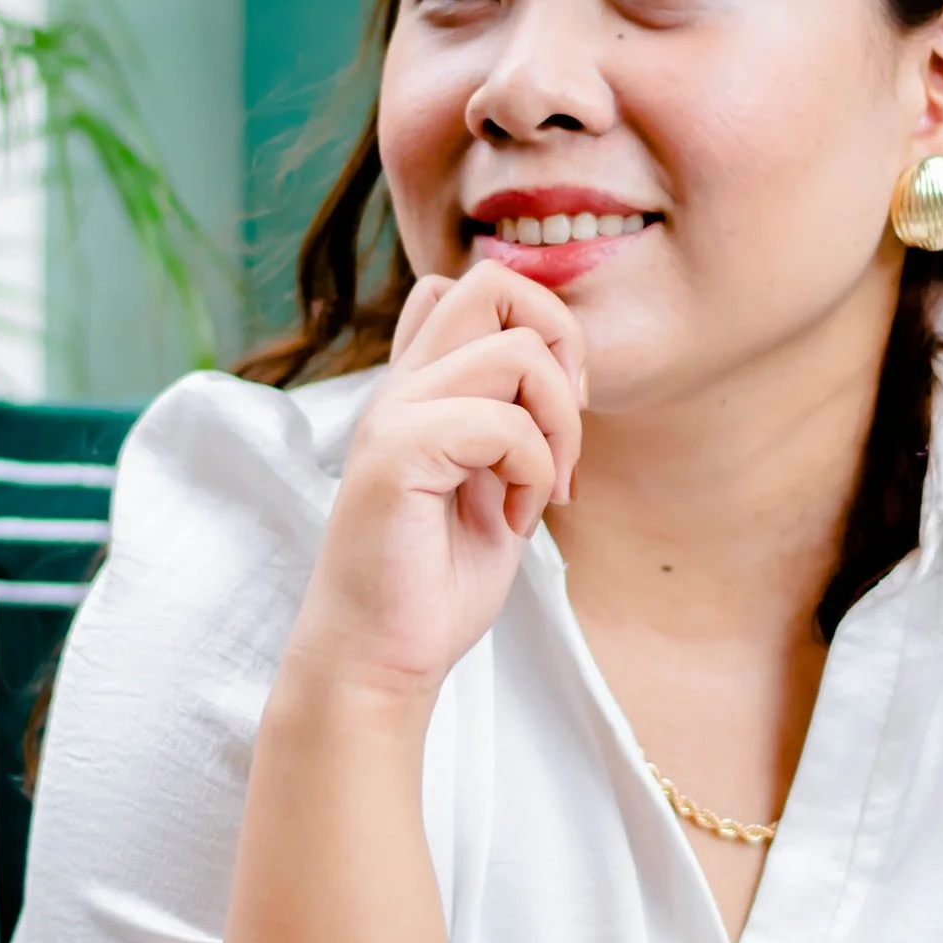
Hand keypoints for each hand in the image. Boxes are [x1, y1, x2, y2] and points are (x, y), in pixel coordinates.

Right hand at [281, 268, 583, 704]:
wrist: (378, 660)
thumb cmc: (432, 585)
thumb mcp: (493, 485)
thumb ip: (513, 423)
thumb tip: (563, 373)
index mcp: (419, 386)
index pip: (468, 285)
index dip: (538, 331)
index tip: (553, 421)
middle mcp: (401, 385)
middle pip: (494, 282)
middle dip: (564, 348)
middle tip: (563, 437)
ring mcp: (392, 416)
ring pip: (517, 349)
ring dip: (558, 425)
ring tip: (541, 490)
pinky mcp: (394, 457)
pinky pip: (503, 423)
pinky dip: (534, 473)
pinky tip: (514, 522)